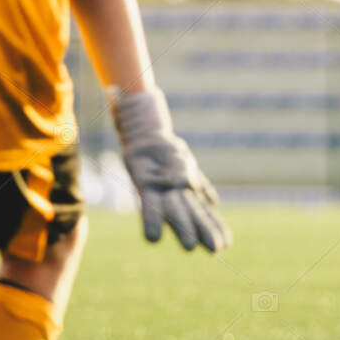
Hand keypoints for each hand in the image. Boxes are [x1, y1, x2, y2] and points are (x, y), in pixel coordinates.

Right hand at [113, 88, 232, 252]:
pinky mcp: (191, 187)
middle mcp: (165, 189)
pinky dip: (214, 221)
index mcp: (147, 181)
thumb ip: (122, 106)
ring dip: (206, 231)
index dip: (151, 220)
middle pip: (176, 212)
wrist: (145, 139)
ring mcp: (179, 190)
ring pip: (194, 214)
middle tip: (194, 249)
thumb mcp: (127, 118)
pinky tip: (226, 240)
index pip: (148, 204)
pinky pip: (204, 206)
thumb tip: (114, 89)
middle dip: (186, 229)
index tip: (152, 240)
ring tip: (218, 250)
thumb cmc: (133, 131)